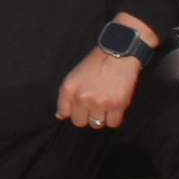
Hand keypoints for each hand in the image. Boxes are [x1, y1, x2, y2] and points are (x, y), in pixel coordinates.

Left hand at [56, 14, 153, 131]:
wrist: (118, 54)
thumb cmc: (96, 64)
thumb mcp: (74, 76)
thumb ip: (66, 97)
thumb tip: (60, 116)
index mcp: (68, 89)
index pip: (64, 113)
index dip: (73, 111)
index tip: (80, 107)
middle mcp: (81, 97)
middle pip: (79, 122)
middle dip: (86, 116)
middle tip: (95, 105)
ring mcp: (99, 102)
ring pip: (96, 124)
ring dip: (101, 117)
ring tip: (105, 105)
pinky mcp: (116, 105)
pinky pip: (113, 124)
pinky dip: (114, 118)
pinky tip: (115, 108)